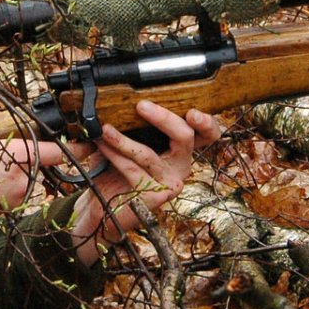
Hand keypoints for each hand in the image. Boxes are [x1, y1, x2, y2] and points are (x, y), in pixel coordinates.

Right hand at [0, 105, 69, 235]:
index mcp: (17, 156)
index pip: (56, 152)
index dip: (72, 146)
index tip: (84, 143)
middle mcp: (23, 179)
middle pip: (36, 163)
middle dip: (23, 156)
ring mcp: (15, 198)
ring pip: (24, 178)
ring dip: (11, 172)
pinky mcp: (5, 211)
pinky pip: (11, 192)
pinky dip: (1, 186)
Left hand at [66, 101, 220, 264]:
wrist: (103, 206)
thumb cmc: (116, 171)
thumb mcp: (129, 142)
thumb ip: (135, 125)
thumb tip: (124, 101)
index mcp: (181, 150)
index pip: (206, 134)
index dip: (206, 123)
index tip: (192, 112)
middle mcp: (181, 166)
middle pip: (185, 137)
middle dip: (163, 118)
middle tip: (141, 106)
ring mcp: (171, 184)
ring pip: (150, 154)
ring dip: (123, 140)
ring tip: (105, 130)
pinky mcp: (155, 196)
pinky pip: (133, 169)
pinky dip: (115, 154)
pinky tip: (102, 145)